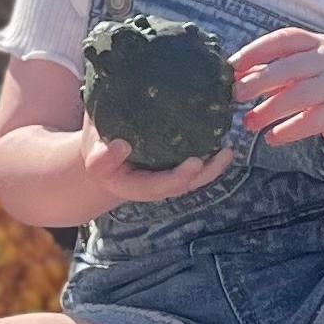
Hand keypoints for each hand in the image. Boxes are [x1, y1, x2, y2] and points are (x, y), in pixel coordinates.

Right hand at [73, 128, 234, 212]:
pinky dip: (211, 155)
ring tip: (230, 148)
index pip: (157, 187)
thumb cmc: (98, 150)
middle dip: (205, 173)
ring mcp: (168, 176)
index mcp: (133, 185)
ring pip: (195, 177)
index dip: (178, 178)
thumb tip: (121, 146)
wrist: (103, 153)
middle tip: (224, 153)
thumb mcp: (93, 153)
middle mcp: (155, 185)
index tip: (195, 162)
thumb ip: (102, 155)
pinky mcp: (176, 165)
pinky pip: (197, 164)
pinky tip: (223, 136)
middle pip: (184, 185)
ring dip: (215, 166)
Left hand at [233, 26, 323, 157]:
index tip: (233, 65)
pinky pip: (311, 121)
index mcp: (319, 43)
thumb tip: (234, 75)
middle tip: (235, 95)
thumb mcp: (304, 73)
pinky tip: (271, 138)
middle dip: (258, 81)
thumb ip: (274, 71)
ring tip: (249, 123)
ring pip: (299, 95)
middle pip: (289, 67)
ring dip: (269, 110)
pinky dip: (287, 130)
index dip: (256, 50)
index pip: (284, 39)